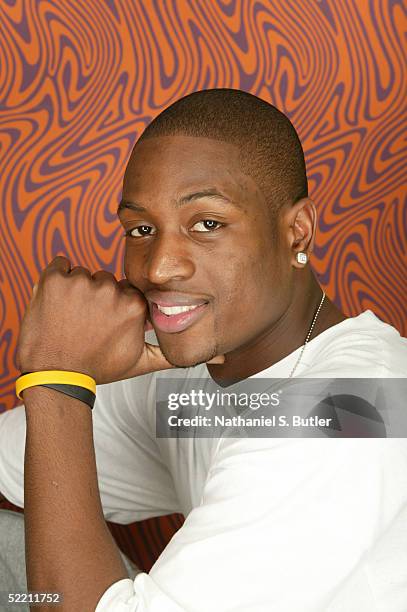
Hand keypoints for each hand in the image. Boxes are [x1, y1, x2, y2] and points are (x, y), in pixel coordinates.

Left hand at [17, 257, 222, 383]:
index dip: (115, 306)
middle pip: (105, 281)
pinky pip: (59, 264)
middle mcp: (112, 290)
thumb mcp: (141, 363)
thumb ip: (175, 353)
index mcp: (134, 305)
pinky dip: (56, 279)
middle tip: (86, 324)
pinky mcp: (55, 279)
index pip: (127, 291)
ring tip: (70, 319)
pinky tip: (57, 304)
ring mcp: (81, 283)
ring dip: (76, 292)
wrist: (55, 376)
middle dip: (96, 298)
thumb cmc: (98, 368)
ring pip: (83, 274)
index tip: (104, 322)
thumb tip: (218, 355)